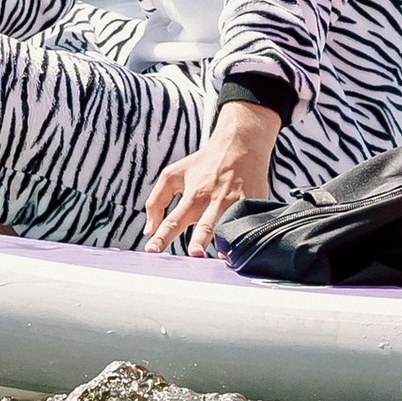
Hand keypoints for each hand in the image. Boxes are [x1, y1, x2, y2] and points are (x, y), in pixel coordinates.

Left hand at [145, 101, 282, 254]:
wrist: (240, 144)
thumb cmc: (204, 162)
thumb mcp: (172, 174)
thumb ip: (156, 201)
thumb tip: (149, 230)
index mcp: (192, 195)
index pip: (173, 220)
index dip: (162, 236)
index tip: (152, 251)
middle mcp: (212, 201)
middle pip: (204, 225)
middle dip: (199, 240)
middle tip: (193, 254)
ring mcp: (234, 203)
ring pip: (227, 225)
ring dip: (223, 240)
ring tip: (221, 256)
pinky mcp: (252, 202)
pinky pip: (247, 222)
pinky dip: (243, 235)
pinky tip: (240, 248)